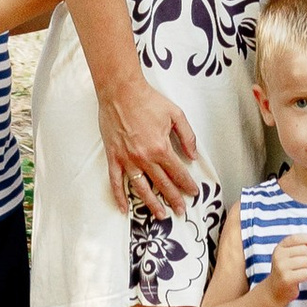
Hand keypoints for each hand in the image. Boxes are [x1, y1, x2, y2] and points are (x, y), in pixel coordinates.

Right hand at [99, 73, 202, 217]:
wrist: (121, 91)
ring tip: (160, 215)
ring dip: (152, 203)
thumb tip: (193, 155)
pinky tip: (124, 208)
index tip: (193, 192)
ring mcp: (127, 160)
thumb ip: (187, 136)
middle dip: (173, 199)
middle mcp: (144, 158)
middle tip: (181, 210)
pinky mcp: (113, 157)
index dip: (187, 184)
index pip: (177, 172)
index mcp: (161, 148)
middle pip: (162, 184)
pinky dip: (119, 196)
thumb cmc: (147, 100)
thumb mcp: (175, 114)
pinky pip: (116, 182)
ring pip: (141, 188)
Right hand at [266, 231, 306, 301]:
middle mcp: (279, 255)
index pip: (299, 238)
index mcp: (280, 247)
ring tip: (304, 270)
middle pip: (306, 250)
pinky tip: (303, 277)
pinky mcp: (286, 279)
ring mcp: (281, 267)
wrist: (275, 291)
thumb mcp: (294, 256)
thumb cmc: (288, 270)